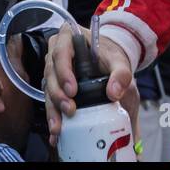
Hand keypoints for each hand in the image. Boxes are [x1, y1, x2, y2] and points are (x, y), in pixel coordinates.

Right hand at [42, 26, 139, 147]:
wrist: (109, 62)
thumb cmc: (111, 56)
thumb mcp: (119, 61)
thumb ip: (121, 74)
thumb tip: (114, 93)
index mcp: (69, 38)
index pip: (61, 52)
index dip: (63, 71)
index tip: (72, 90)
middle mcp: (56, 52)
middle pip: (51, 73)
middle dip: (58, 94)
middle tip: (69, 110)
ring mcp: (53, 69)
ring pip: (48, 89)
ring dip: (53, 109)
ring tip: (59, 127)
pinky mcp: (53, 85)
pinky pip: (50, 100)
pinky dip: (54, 116)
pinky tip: (56, 132)